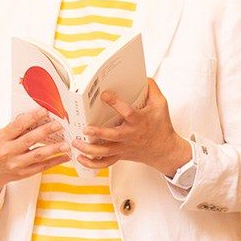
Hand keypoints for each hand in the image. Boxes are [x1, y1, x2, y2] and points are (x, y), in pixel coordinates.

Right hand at [0, 109, 71, 210]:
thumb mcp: (1, 136)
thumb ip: (16, 128)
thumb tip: (35, 117)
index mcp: (1, 139)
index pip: (18, 126)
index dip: (32, 117)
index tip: (44, 111)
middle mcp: (8, 152)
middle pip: (30, 140)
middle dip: (46, 131)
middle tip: (58, 125)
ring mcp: (16, 164)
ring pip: (38, 155)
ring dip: (54, 149)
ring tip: (66, 144)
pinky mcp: (24, 174)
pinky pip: (42, 167)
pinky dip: (55, 162)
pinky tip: (64, 156)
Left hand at [73, 78, 189, 175]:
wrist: (165, 150)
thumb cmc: (161, 126)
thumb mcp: (160, 104)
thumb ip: (152, 89)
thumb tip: (142, 77)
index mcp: (139, 121)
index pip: (128, 113)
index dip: (116, 103)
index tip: (105, 95)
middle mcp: (129, 136)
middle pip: (112, 137)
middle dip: (98, 134)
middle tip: (86, 129)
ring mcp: (123, 147)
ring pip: (105, 152)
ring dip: (88, 149)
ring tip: (76, 142)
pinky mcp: (119, 155)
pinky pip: (104, 163)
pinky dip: (91, 163)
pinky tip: (80, 158)